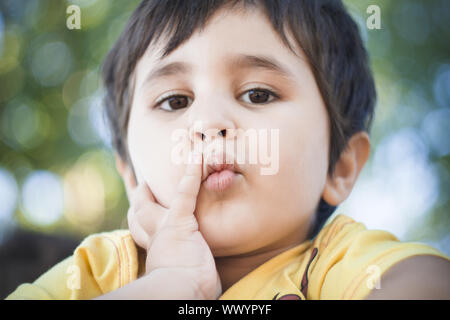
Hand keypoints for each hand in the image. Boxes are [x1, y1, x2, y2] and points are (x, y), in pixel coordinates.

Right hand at [125, 151, 221, 299]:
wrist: (181, 293)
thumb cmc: (187, 292)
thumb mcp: (183, 277)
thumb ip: (186, 268)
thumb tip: (195, 275)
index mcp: (155, 250)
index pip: (140, 230)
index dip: (137, 217)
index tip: (136, 208)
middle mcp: (154, 237)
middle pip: (138, 212)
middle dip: (138, 197)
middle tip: (140, 182)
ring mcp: (164, 228)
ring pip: (149, 203)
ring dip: (151, 186)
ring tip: (163, 165)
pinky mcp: (178, 222)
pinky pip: (184, 193)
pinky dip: (190, 175)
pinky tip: (196, 157)